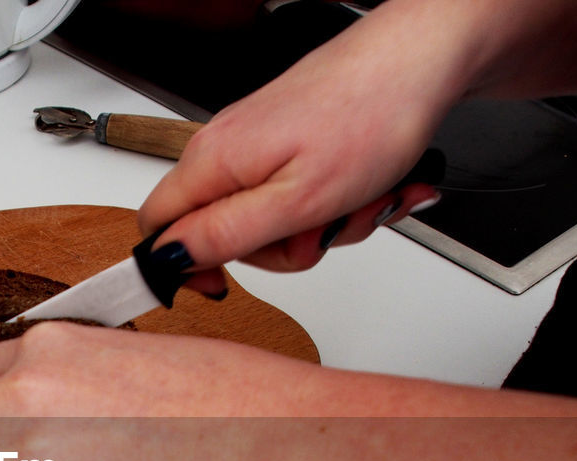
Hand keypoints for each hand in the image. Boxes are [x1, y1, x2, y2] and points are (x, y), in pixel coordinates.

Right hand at [138, 0, 460, 288]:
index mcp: (213, 162)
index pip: (157, 227)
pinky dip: (333, 204)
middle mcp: (225, 147)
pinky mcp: (289, 140)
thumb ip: (224, 235)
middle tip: (318, 234)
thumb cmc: (368, 118)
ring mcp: (257, 143)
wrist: (420, 60)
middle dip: (276, 249)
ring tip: (357, 205)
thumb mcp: (295, 202)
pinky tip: (364, 191)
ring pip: (266, 218)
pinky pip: (296, 195)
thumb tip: (169, 260)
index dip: (180, 265)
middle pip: (220, 231)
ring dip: (318, 227)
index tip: (220, 284)